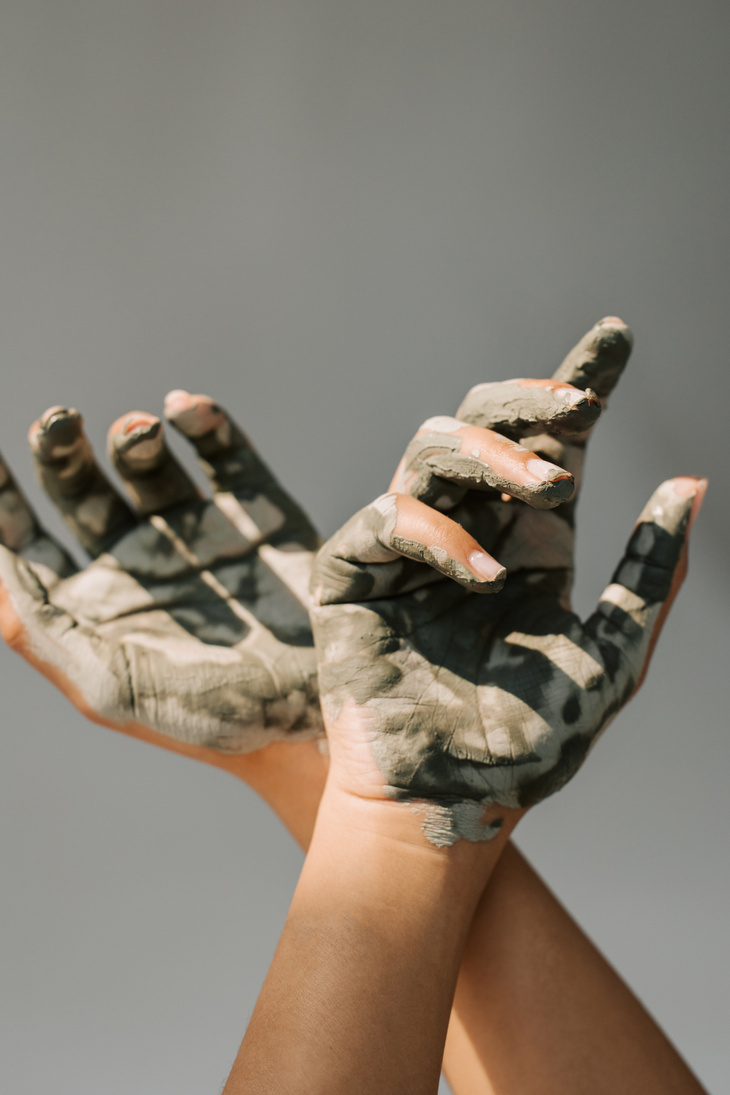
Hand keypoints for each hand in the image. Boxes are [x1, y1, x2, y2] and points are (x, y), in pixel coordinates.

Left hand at [0, 391, 322, 758]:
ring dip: (132, 435)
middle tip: (59, 420)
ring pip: (146, 462)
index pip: (25, 540)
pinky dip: (203, 422)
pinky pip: (224, 453)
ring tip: (139, 430)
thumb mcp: (108, 685)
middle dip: (61, 449)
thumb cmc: (208, 717)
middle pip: (79, 487)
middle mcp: (138, 560)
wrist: (318, 712)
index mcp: (93, 603)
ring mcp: (198, 532)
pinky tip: (182, 410)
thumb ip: (38, 627)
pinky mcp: (256, 513)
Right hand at [310, 318, 706, 845]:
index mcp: (530, 543)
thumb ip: (647, 575)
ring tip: (546, 487)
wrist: (449, 808)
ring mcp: (408, 548)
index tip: (616, 336)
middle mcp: (469, 531)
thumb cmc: (528, 746)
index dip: (579, 382)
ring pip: (434, 446)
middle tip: (581, 411)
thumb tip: (690, 484)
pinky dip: (440, 533)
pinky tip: (483, 576)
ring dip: (493, 454)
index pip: (553, 443)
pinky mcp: (354, 572)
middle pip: (487, 421)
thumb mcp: (609, 658)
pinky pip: (390, 517)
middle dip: (531, 403)